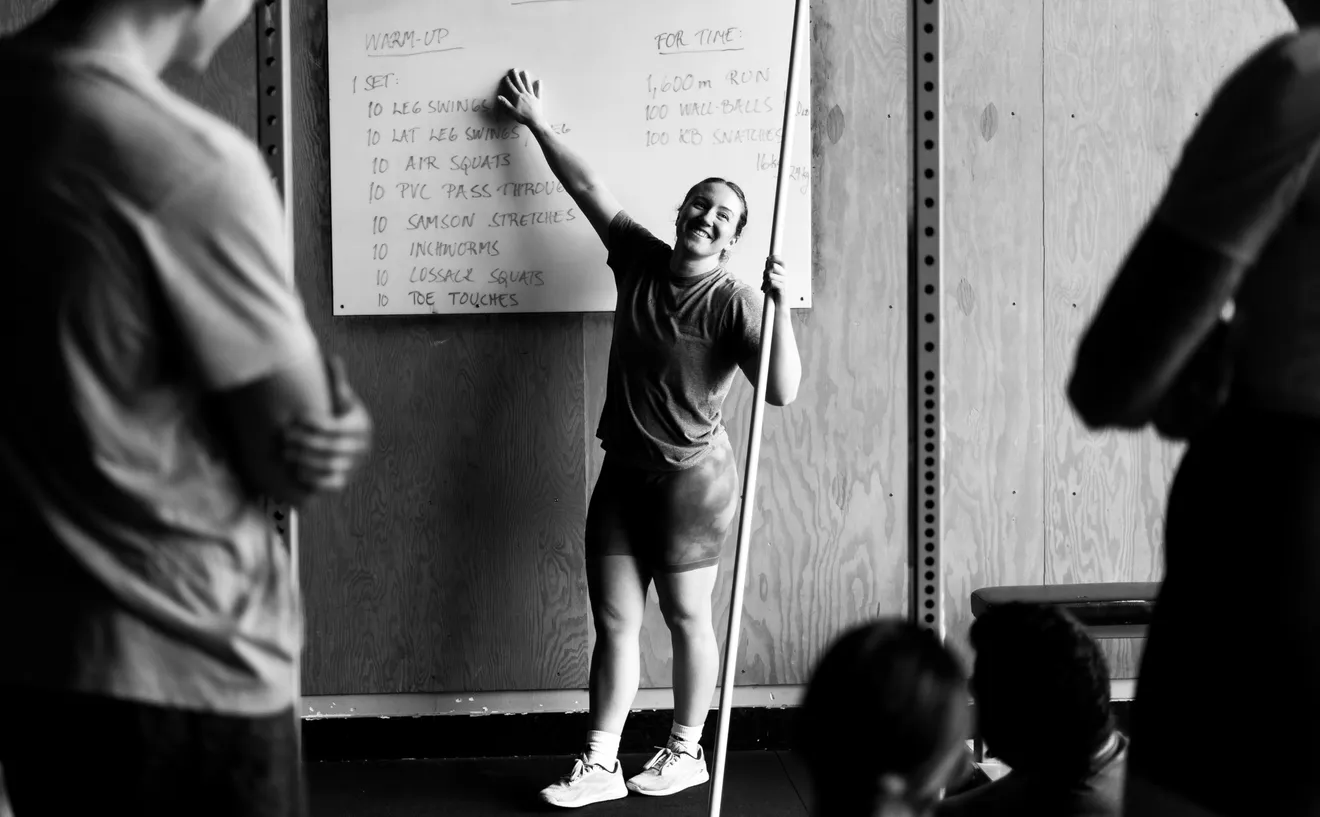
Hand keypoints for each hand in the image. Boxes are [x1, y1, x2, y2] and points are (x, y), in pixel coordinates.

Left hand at [282, 355, 372, 494]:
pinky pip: (331, 483)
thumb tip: (332, 357)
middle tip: (283, 437)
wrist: (350, 443)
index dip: (315, 424)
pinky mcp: (345, 480)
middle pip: (331, 447)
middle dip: (304, 443)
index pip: (336, 427)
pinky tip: (296, 471)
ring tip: (285, 453)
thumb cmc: (339, 415)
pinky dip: (313, 478)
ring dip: (304, 460)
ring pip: (330, 465)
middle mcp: (361, 447)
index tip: (296, 418)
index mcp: (360, 424)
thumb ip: (336, 381)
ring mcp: (354, 465)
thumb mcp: (341, 398)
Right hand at [497, 68, 544, 127]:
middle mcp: (525, 95)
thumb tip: (499, 97)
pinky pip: (538, 91)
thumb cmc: (523, 117)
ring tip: (525, 72)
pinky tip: (539, 81)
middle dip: (516, 76)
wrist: (535, 121)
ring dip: (526, 78)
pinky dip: (539, 86)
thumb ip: (506, 103)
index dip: (509, 82)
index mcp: (518, 97)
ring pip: (528, 85)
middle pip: (520, 84)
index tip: (506, 77)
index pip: (512, 88)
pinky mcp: (538, 100)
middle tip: (514, 69)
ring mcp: (532, 96)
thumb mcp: (512, 111)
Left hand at [762, 254, 787, 303]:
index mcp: (783, 274)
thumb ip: (770, 271)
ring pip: (770, 275)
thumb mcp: (771, 280)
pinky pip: (772, 283)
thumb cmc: (775, 293)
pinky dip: (766, 287)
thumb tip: (767, 261)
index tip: (767, 258)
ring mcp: (785, 282)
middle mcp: (785, 276)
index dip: (774, 258)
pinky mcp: (782, 288)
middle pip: (774, 266)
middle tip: (763, 279)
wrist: (779, 305)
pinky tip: (765, 291)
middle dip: (765, 271)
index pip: (782, 261)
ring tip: (763, 287)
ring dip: (764, 281)